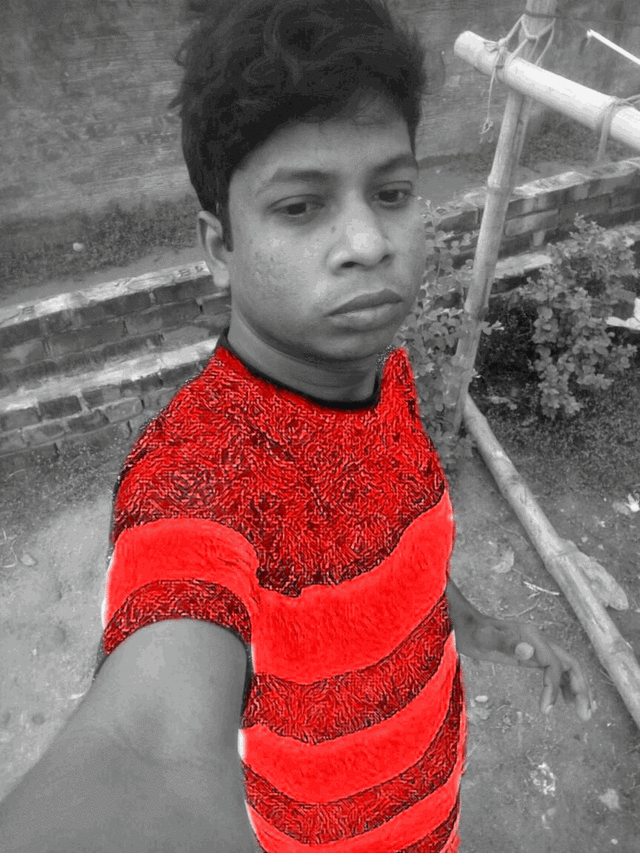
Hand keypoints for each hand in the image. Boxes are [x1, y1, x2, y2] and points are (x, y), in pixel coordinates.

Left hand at [460, 615, 594, 721]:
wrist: (464, 625)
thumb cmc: (473, 633)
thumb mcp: (485, 639)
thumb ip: (506, 643)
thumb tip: (529, 652)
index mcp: (532, 637)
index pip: (554, 664)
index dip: (553, 688)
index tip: (545, 711)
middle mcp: (539, 641)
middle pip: (570, 664)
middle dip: (581, 688)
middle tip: (586, 714)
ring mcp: (536, 647)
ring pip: (566, 668)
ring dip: (577, 688)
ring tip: (585, 712)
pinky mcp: (530, 655)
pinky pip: (554, 670)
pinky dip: (563, 685)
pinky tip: (565, 700)